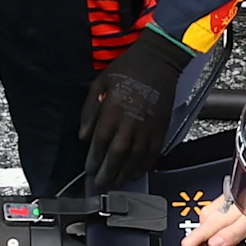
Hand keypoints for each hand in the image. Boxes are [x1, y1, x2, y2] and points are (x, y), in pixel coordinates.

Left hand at [78, 26, 195, 187]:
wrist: (159, 60)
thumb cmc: (127, 69)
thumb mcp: (100, 82)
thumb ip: (90, 109)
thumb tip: (84, 136)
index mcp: (114, 110)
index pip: (101, 141)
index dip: (94, 159)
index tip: (89, 171)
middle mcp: (131, 122)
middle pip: (118, 155)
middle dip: (108, 173)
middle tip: (100, 185)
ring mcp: (148, 126)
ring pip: (136, 158)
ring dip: (125, 174)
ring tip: (116, 184)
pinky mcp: (162, 127)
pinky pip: (153, 152)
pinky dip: (144, 165)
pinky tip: (136, 173)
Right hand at [176, 194, 245, 245]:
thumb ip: (232, 233)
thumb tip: (213, 245)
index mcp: (224, 212)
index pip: (200, 232)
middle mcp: (225, 203)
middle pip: (204, 221)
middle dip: (199, 234)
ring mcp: (234, 196)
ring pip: (215, 211)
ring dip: (211, 223)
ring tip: (213, 235)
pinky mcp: (244, 191)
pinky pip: (227, 205)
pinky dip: (225, 214)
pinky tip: (234, 217)